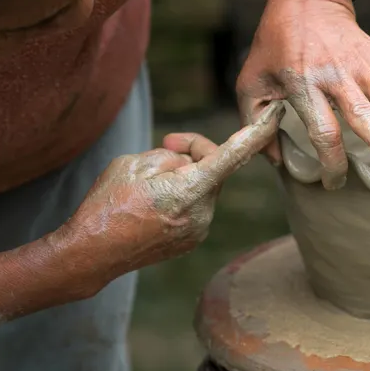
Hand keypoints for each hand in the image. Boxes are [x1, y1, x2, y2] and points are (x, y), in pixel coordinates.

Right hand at [55, 102, 283, 292]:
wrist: (90, 255)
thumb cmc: (106, 205)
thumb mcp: (133, 163)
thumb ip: (171, 156)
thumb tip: (190, 161)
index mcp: (188, 191)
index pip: (233, 155)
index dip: (258, 132)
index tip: (279, 115)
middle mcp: (202, 213)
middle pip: (214, 167)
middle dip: (195, 152)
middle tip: (167, 144)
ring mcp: (199, 230)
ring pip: (205, 186)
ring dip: (187, 176)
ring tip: (150, 185)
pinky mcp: (193, 240)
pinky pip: (198, 205)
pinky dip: (184, 195)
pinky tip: (154, 204)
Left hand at [236, 0, 369, 189]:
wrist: (304, 1)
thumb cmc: (273, 49)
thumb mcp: (251, 84)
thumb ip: (256, 124)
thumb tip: (276, 162)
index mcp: (303, 86)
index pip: (321, 129)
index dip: (329, 161)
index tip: (335, 183)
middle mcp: (337, 78)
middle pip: (361, 111)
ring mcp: (363, 67)